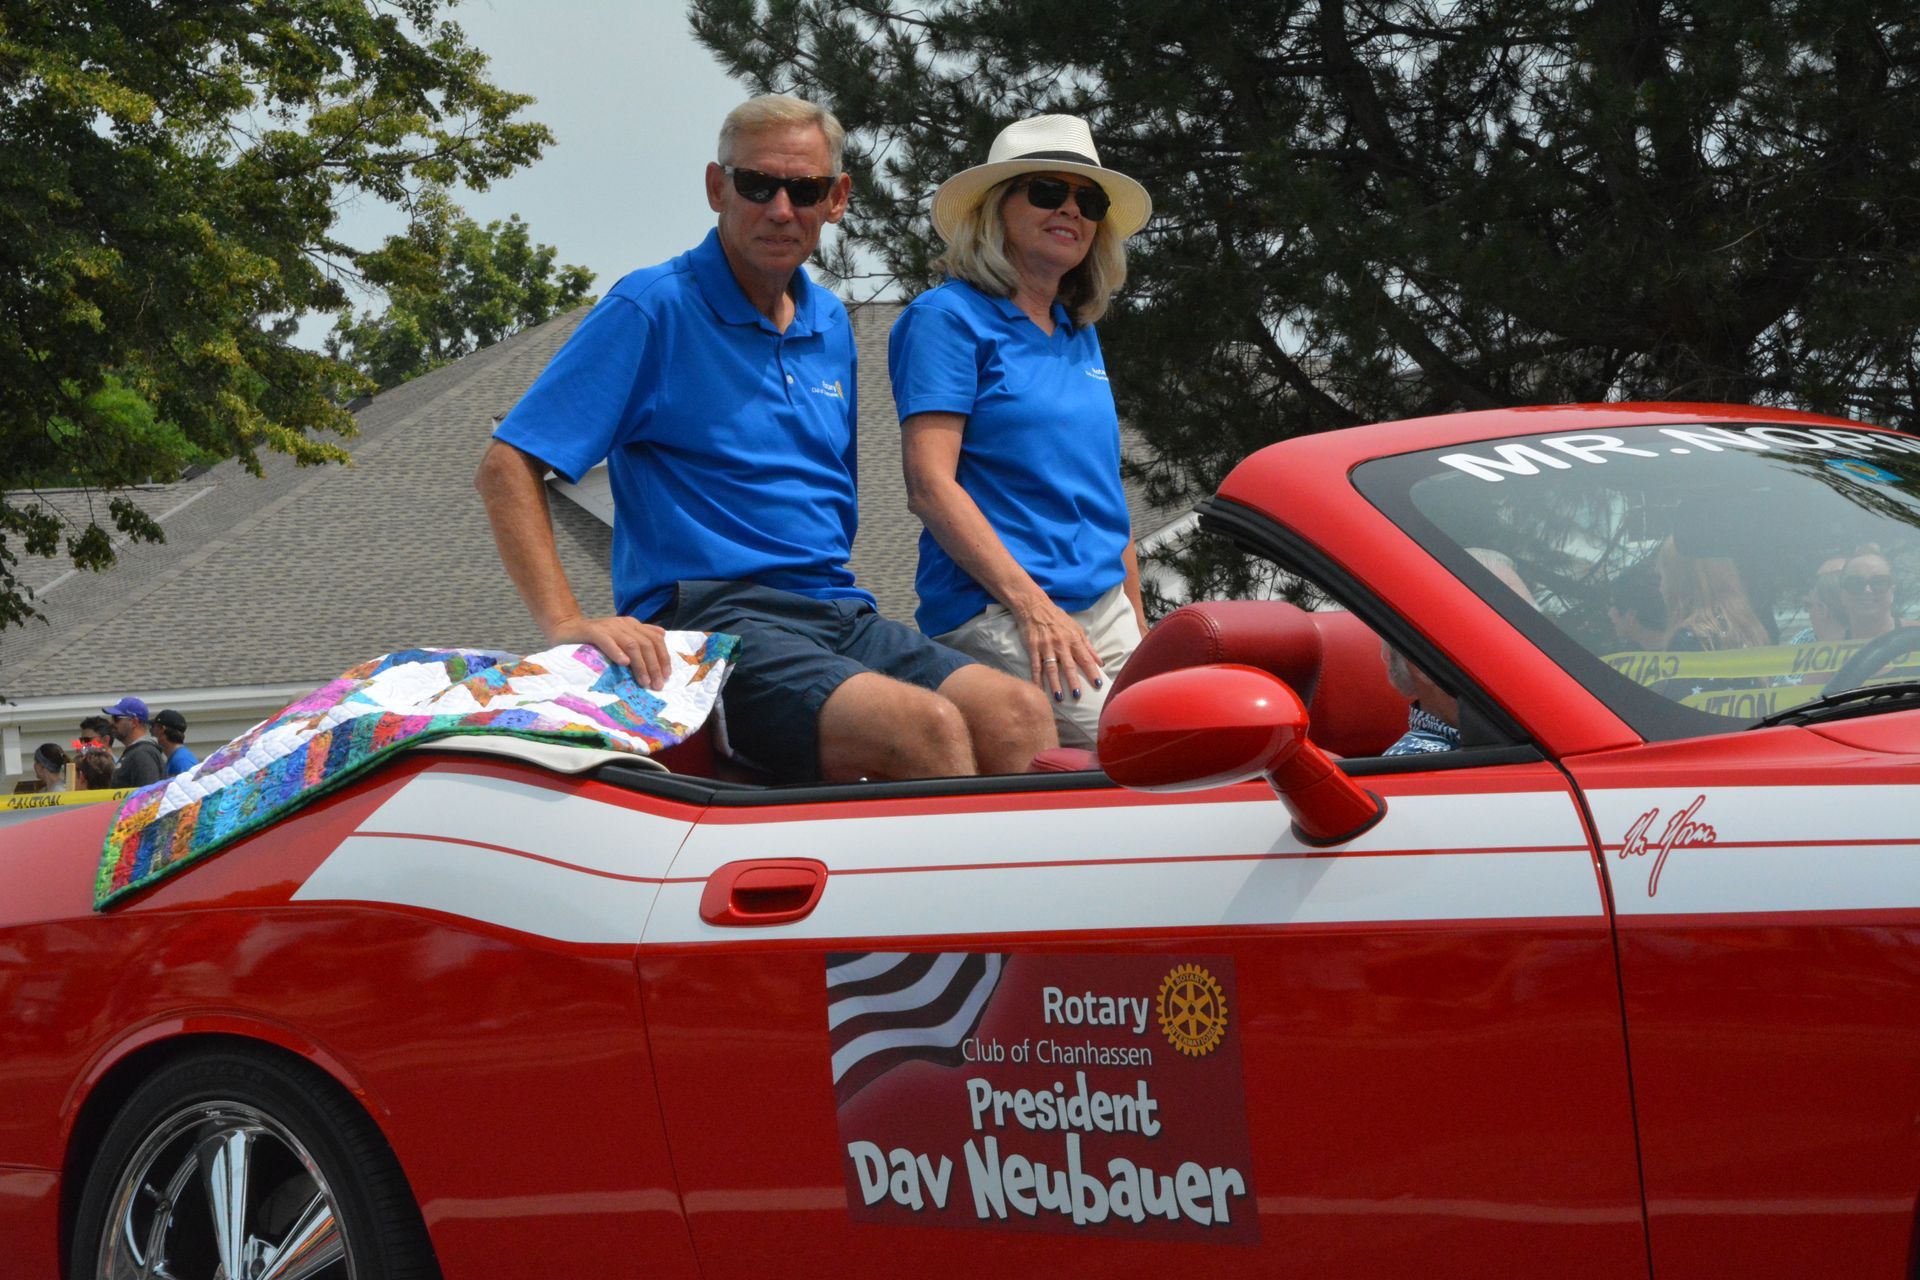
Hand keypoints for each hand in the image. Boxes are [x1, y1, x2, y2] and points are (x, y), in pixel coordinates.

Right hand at [547, 613, 672, 689]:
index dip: (663, 657)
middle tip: (657, 685)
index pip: (655, 639)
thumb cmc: (594, 638)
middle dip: (654, 666)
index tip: (667, 675)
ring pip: (631, 644)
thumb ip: (640, 635)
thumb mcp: (620, 636)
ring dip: (640, 665)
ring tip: (644, 681)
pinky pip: (607, 641)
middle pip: (646, 644)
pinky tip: (624, 663)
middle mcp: (623, 624)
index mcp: (632, 624)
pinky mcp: (592, 631)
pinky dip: (617, 652)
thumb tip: (662, 634)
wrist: (565, 628)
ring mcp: (608, 627)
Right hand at [1012, 593, 1104, 703]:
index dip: (1092, 672)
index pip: (1086, 659)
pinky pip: (1035, 665)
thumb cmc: (1058, 619)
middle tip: (1077, 696)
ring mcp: (1046, 646)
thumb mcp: (1077, 629)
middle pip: (1068, 666)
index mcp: (1074, 640)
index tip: (1098, 684)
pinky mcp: (1033, 648)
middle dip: (1073, 681)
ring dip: (1055, 684)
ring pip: (1052, 668)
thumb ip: (1088, 647)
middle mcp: (1061, 644)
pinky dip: (1036, 678)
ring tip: (1059, 698)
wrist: (1035, 607)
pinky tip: (1038, 689)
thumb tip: (1100, 662)